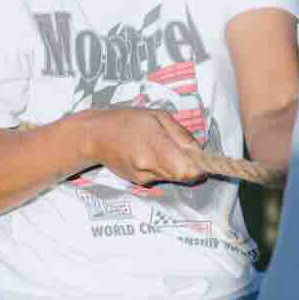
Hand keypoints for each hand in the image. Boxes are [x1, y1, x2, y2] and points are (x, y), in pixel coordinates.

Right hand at [80, 106, 207, 185]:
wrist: (95, 136)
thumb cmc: (128, 121)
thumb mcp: (158, 116)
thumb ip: (181, 135)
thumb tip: (199, 151)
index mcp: (155, 146)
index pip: (187, 170)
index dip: (199, 167)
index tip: (202, 159)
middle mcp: (148, 166)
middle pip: (183, 175)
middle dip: (189, 165)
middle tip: (184, 149)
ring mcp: (142, 177)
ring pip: (172, 177)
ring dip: (175, 166)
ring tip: (162, 147)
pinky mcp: (138, 182)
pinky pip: (160, 177)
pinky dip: (162, 168)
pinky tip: (150, 154)